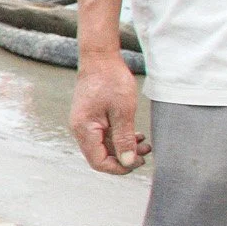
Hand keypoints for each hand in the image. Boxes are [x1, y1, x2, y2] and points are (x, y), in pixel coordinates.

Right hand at [69, 51, 148, 172]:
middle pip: (101, 156)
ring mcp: (84, 123)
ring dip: (124, 148)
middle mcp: (80, 129)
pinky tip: (135, 134)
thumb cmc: (111, 81)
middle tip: (146, 152)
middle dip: (124, 158)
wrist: (100, 58)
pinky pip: (104, 135)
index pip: (98, 162)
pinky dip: (120, 138)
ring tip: (145, 143)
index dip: (119, 167)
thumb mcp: (123, 111)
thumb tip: (128, 162)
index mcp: (84, 129)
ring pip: (104, 146)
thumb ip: (124, 139)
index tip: (139, 162)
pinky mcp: (90, 117)